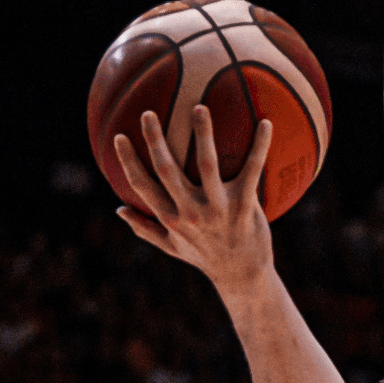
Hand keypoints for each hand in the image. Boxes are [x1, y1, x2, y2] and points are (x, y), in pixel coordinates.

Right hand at [113, 106, 276, 297]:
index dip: (128, 161)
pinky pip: (253, 169)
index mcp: (171, 219)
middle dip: (155, 139)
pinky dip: (260, 146)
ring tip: (199, 107)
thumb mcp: (173, 248)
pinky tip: (265, 123)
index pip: (142, 185)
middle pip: (167, 169)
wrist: (243, 275)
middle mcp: (191, 212)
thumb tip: (118, 210)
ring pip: (206, 164)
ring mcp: (219, 208)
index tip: (119, 136)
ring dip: (202, 133)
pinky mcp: (246, 205)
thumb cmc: (206, 257)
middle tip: (149, 112)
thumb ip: (146, 229)